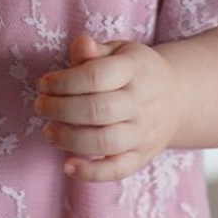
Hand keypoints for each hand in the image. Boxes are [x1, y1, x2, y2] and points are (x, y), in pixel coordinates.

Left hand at [34, 34, 183, 181]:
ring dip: (70, 139)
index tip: (43, 84)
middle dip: (60, 110)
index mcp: (134, 69)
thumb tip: (82, 44)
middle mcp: (141, 102)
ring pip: (106, 141)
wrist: (178, 97)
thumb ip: (94, 50)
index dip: (64, 82)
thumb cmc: (135, 70)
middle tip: (40, 106)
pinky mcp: (142, 156)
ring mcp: (144, 132)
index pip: (95, 76)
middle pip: (97, 110)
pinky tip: (68, 167)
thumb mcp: (118, 50)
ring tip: (49, 132)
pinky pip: (118, 169)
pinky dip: (92, 173)